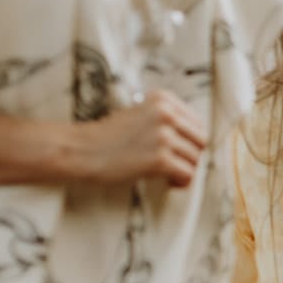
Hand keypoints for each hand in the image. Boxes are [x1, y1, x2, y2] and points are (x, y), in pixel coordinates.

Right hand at [80, 90, 206, 187]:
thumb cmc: (109, 137)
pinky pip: (187, 174)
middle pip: (200, 140)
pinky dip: (181, 182)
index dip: (190, 141)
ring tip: (167, 175)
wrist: (82, 150)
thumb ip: (166, 120)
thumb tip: (195, 139)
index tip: (179, 151)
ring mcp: (164, 136)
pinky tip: (167, 182)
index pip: (197, 123)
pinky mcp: (160, 158)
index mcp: (163, 99)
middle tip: (175, 165)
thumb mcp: (141, 114)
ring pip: (195, 159)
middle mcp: (166, 114)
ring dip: (184, 170)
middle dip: (190, 156)